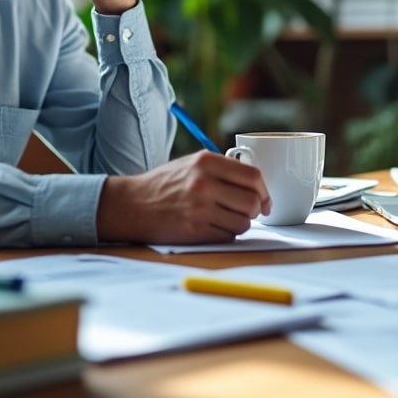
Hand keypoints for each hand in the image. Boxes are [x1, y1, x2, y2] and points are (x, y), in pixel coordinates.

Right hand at [96, 151, 271, 243]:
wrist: (132, 205)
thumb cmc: (164, 184)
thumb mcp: (191, 163)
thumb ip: (222, 169)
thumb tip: (256, 184)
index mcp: (205, 161)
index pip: (252, 176)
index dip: (264, 191)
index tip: (265, 200)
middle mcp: (204, 183)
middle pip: (252, 201)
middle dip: (256, 209)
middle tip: (249, 212)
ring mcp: (199, 208)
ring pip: (243, 222)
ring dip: (241, 223)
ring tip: (226, 218)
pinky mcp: (195, 230)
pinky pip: (228, 236)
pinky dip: (226, 234)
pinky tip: (213, 226)